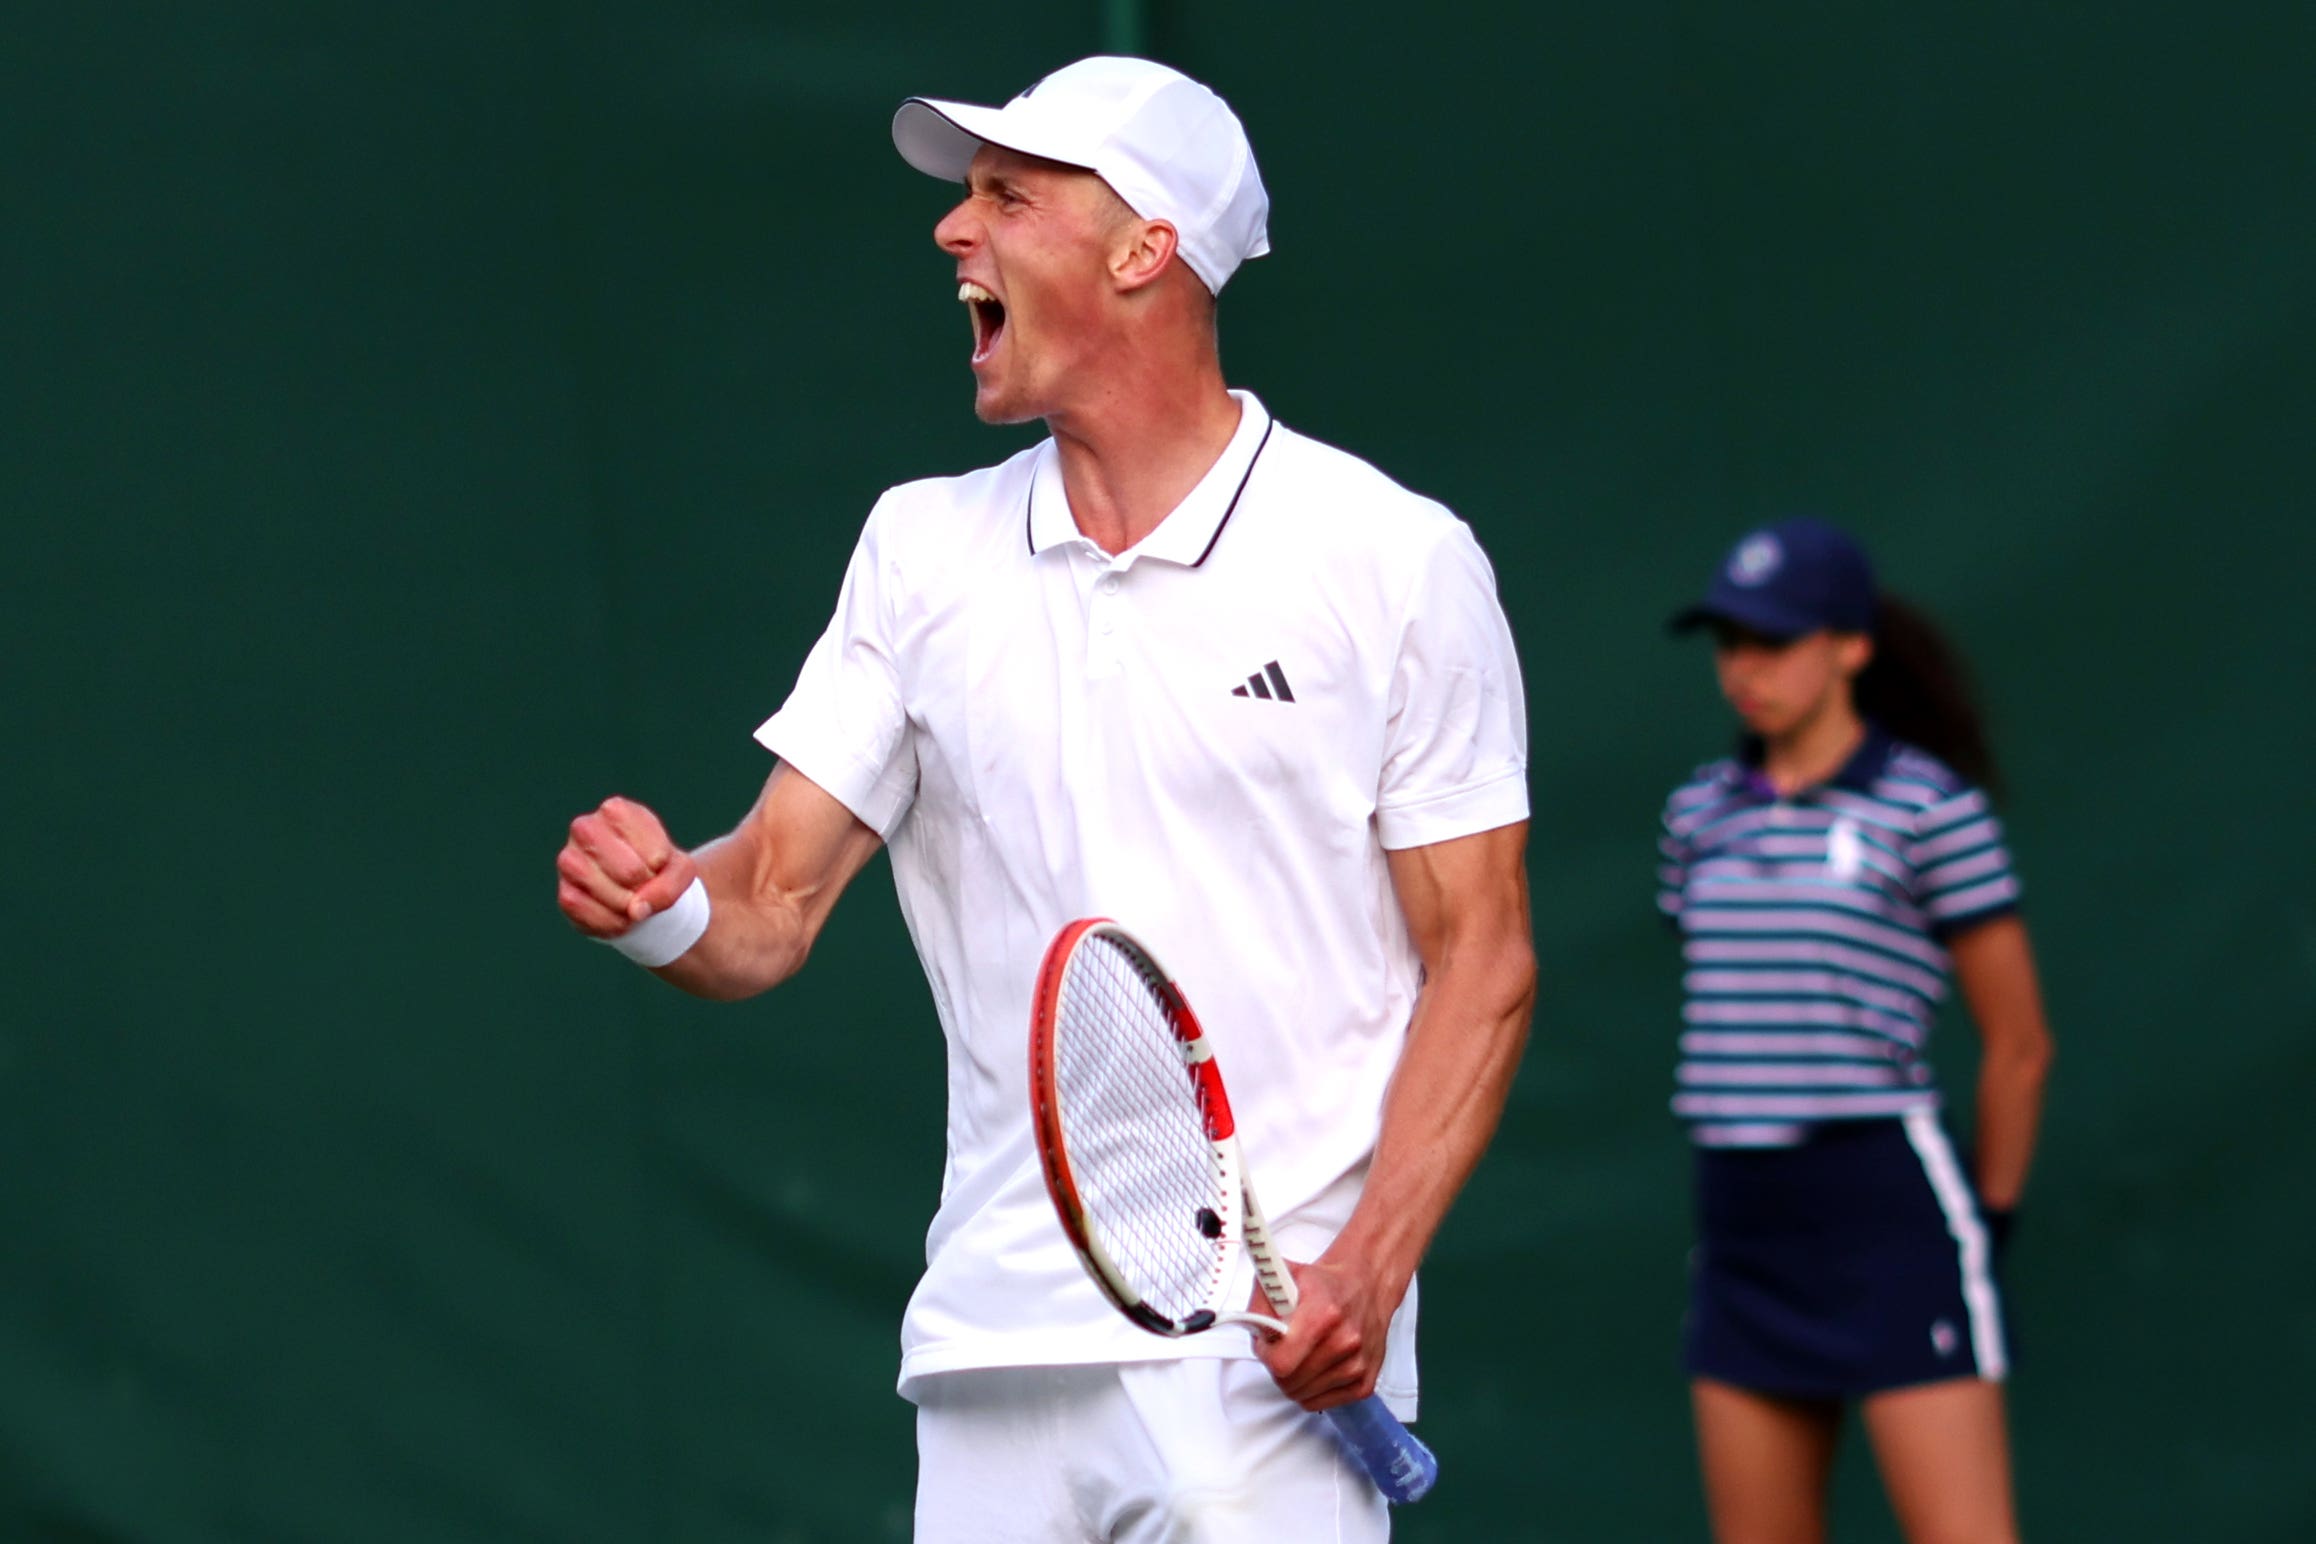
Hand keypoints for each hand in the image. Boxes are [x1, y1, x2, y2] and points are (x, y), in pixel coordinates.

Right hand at [556, 796, 700, 938]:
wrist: (640, 890)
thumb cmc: (659, 869)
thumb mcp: (680, 871)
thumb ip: (669, 887)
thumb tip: (635, 910)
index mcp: (617, 811)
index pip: (653, 853)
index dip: (662, 869)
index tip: (658, 863)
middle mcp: (586, 828)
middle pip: (628, 871)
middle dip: (644, 888)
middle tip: (643, 884)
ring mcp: (569, 859)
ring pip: (603, 891)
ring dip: (626, 907)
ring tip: (632, 903)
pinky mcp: (565, 891)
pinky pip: (588, 913)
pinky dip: (611, 922)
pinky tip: (618, 916)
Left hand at [1251, 1255, 1395, 1412]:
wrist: (1364, 1286)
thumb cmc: (1326, 1285)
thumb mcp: (1286, 1276)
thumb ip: (1260, 1302)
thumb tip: (1248, 1325)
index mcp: (1324, 1313)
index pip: (1281, 1362)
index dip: (1267, 1354)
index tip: (1268, 1343)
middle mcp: (1346, 1340)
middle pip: (1288, 1382)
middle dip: (1278, 1366)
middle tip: (1284, 1346)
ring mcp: (1357, 1364)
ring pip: (1302, 1396)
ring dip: (1294, 1378)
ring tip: (1302, 1352)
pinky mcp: (1365, 1382)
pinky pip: (1319, 1403)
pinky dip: (1312, 1389)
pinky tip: (1316, 1365)